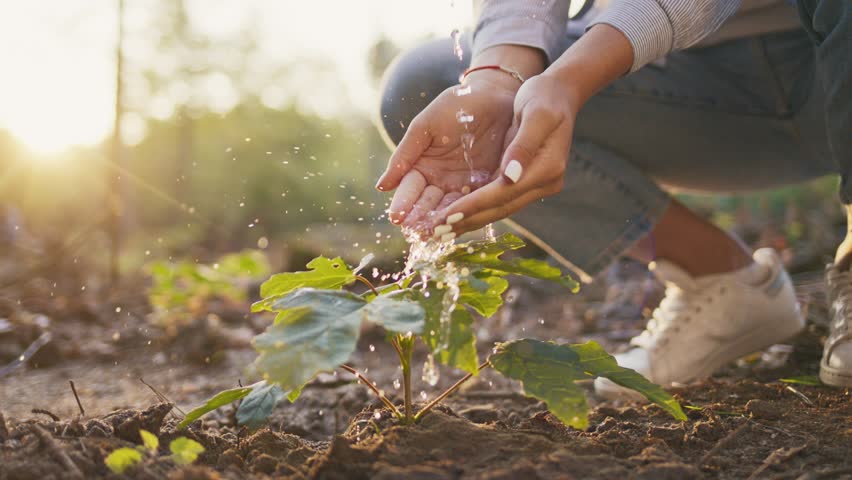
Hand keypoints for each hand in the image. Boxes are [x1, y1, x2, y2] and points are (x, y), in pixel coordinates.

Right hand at [375, 71, 518, 233]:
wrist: (496, 95)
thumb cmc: (457, 105)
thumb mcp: (426, 126)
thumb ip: (405, 154)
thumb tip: (382, 186)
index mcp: (421, 167)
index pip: (409, 190)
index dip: (403, 203)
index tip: (397, 217)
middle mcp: (439, 181)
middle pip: (427, 205)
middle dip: (421, 220)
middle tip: (416, 233)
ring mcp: (462, 186)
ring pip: (450, 209)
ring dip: (442, 223)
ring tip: (434, 235)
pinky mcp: (486, 187)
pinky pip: (476, 204)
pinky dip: (467, 216)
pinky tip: (460, 226)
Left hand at [429, 74, 577, 234]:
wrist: (559, 94)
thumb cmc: (544, 97)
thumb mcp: (536, 113)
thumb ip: (523, 144)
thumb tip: (510, 176)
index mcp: (547, 168)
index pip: (504, 193)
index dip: (474, 205)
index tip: (447, 216)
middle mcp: (544, 183)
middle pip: (500, 208)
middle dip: (467, 220)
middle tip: (436, 232)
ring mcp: (536, 185)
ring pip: (498, 209)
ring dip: (469, 220)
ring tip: (440, 231)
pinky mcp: (526, 183)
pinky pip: (498, 201)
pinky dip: (476, 209)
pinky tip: (455, 216)